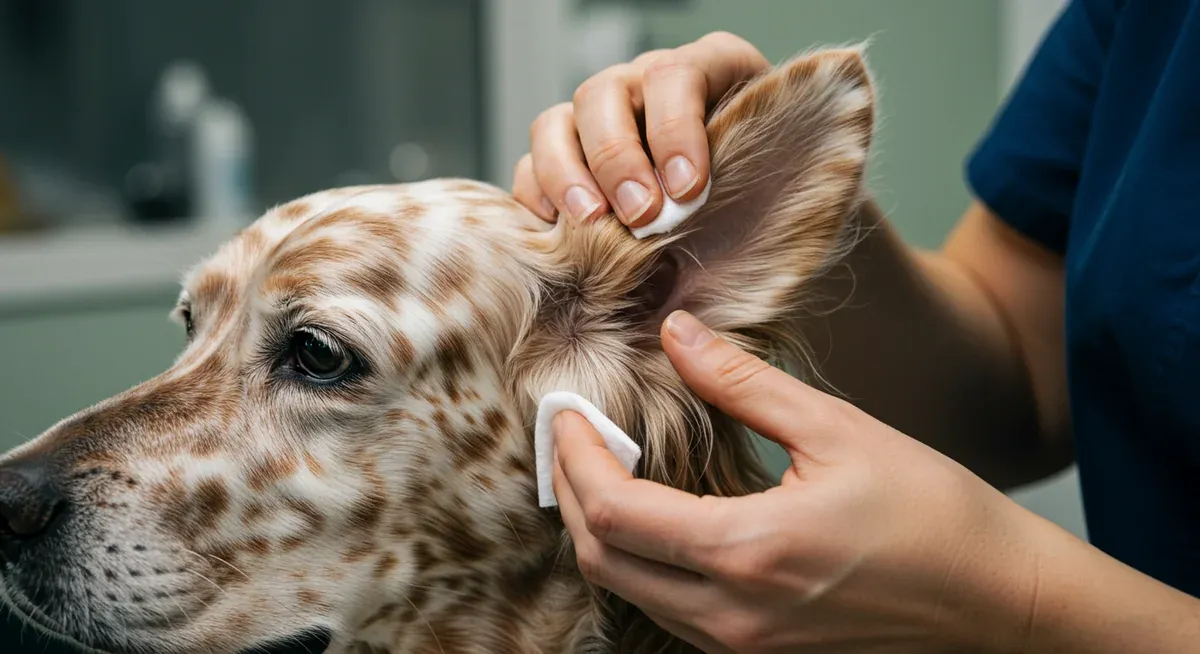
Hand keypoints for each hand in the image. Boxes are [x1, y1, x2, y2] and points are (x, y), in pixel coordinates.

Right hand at [513, 32, 769, 225]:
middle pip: (603, 94)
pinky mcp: (561, 160)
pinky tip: (555, 235)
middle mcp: (642, 85)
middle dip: (617, 157)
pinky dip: (535, 198)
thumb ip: (776, 178)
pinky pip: (529, 167)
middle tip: (641, 216)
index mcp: (706, 71)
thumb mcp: (785, 176)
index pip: (676, 76)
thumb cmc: (770, 196)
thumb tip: (772, 204)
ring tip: (589, 225)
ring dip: (566, 175)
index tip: (690, 189)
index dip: (676, 130)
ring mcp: (595, 121)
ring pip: (554, 123)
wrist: (747, 224)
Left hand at [551, 310, 1044, 652]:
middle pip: (602, 562)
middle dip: (573, 495)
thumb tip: (678, 333)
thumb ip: (744, 384)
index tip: (567, 411)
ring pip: (630, 593)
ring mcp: (744, 647)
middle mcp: (731, 616)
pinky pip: (670, 612)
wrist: (1001, 604)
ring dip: (603, 531)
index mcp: (746, 552)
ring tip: (609, 467)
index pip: (613, 512)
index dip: (576, 457)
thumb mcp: (838, 431)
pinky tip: (659, 515)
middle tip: (575, 437)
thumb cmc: (935, 515)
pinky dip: (642, 563)